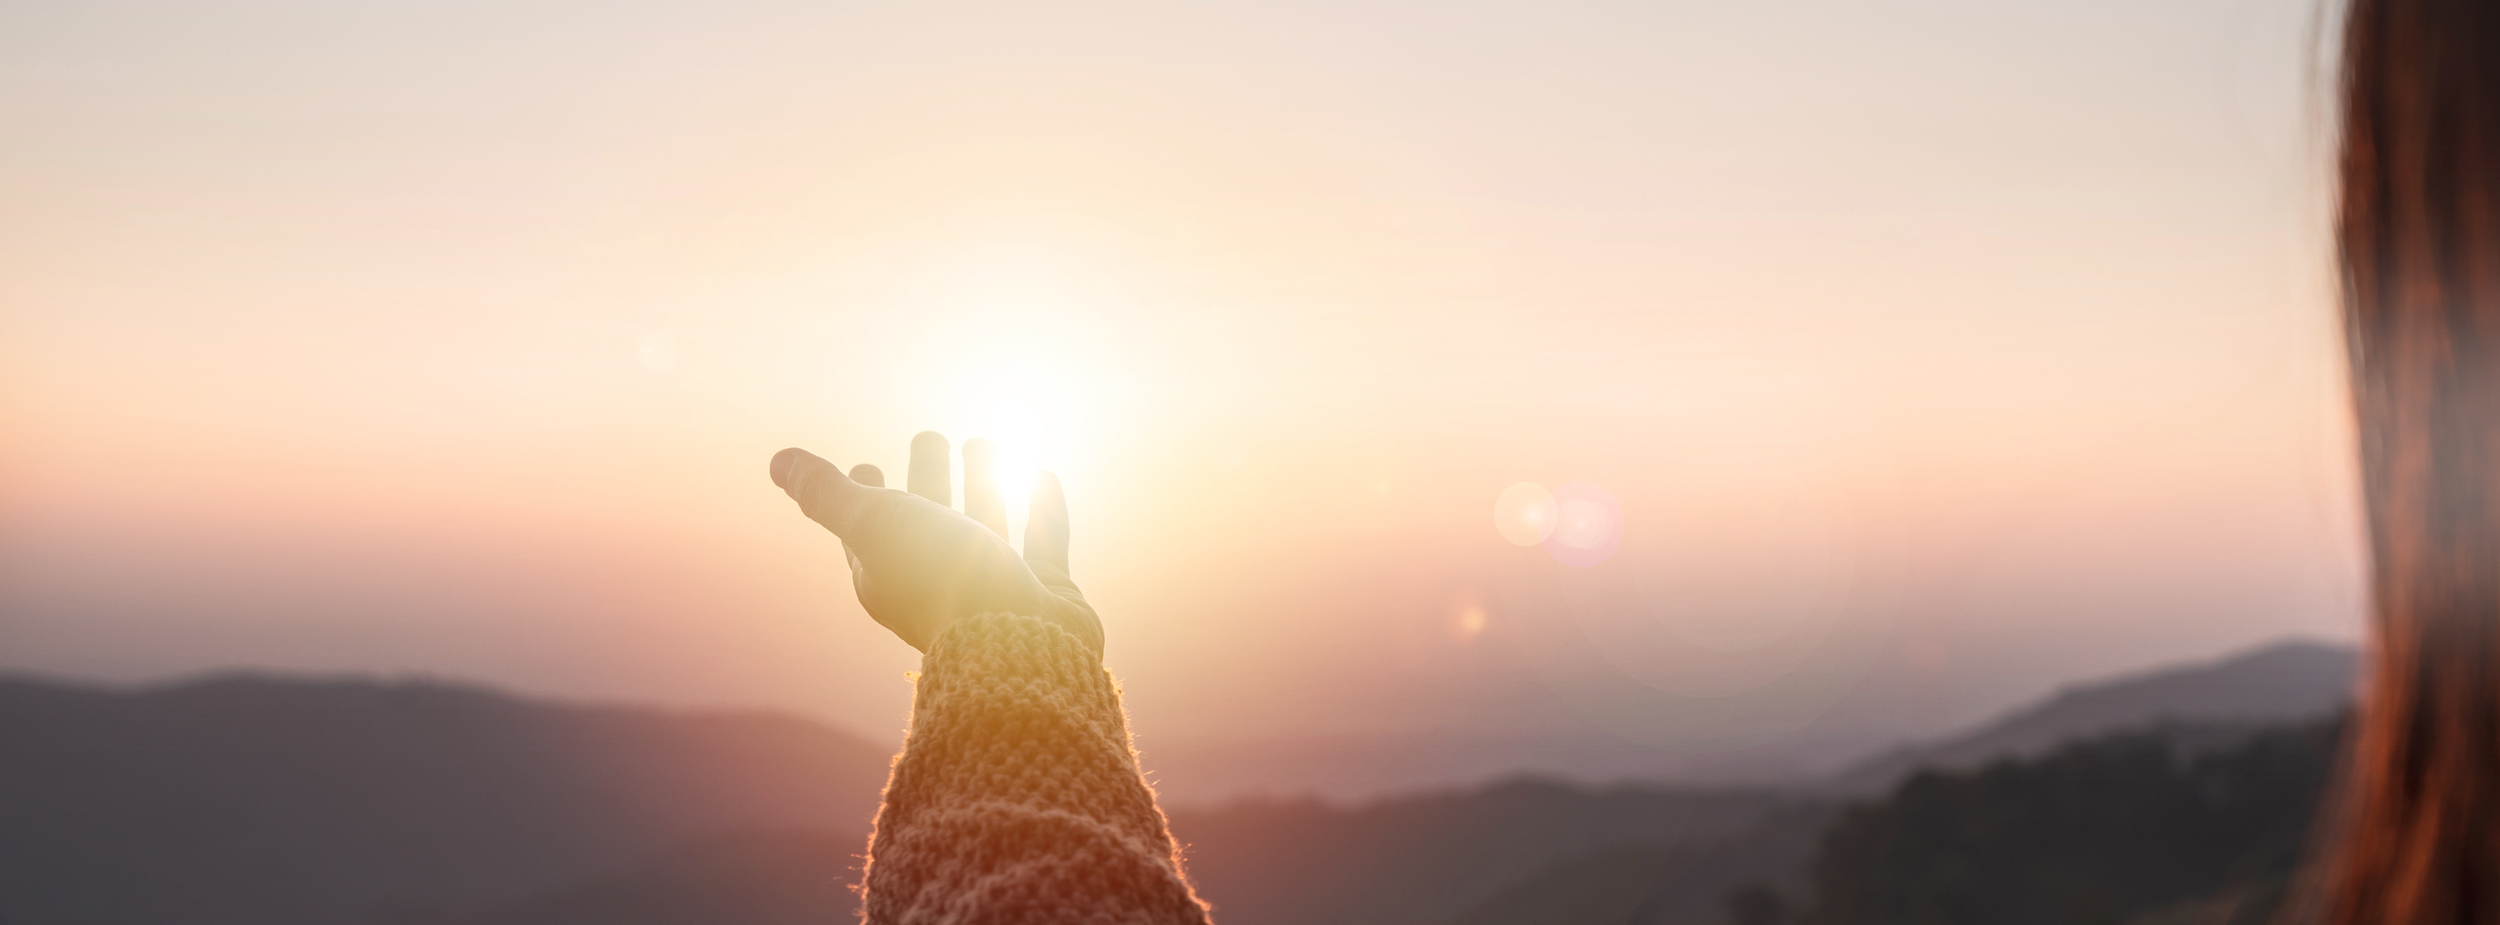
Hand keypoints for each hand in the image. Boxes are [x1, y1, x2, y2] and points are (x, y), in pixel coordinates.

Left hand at [769, 432, 1102, 655]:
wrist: (1020, 649)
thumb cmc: (939, 583)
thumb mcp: (874, 526)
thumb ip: (828, 494)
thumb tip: (777, 460)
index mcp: (890, 573)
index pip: (869, 528)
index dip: (864, 495)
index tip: (865, 465)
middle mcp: (940, 579)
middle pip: (928, 518)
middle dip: (926, 477)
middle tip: (930, 436)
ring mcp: (994, 584)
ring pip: (984, 522)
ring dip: (981, 482)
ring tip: (982, 441)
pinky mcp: (1045, 589)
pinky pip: (1044, 539)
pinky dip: (1044, 506)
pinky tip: (1044, 474)